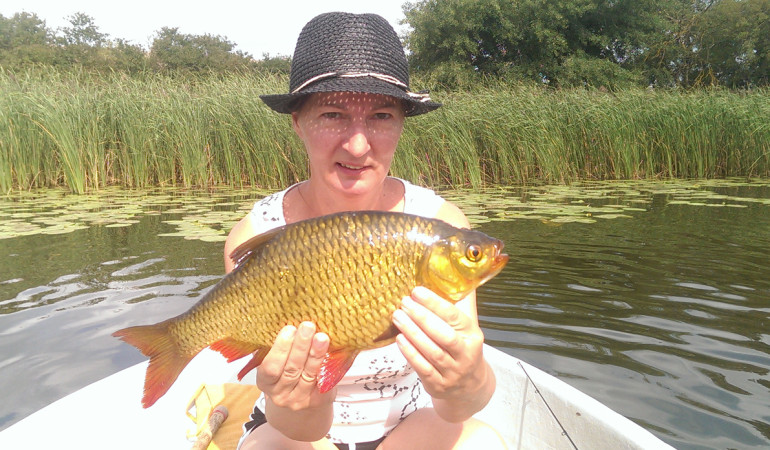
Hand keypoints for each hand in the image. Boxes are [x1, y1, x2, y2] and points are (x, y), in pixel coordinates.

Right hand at [256, 322, 334, 410]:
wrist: (301, 399)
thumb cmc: (287, 371)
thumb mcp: (277, 362)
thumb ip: (279, 348)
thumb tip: (288, 320)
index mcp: (265, 382)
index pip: (270, 367)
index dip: (280, 348)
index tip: (289, 329)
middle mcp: (280, 395)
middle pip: (291, 369)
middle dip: (300, 346)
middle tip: (308, 326)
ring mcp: (298, 400)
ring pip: (308, 375)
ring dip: (316, 354)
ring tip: (322, 337)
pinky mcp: (317, 402)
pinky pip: (323, 382)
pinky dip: (327, 365)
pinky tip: (331, 352)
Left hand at [392, 286, 487, 400]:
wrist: (470, 386)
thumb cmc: (464, 347)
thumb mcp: (468, 325)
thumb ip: (463, 302)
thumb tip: (461, 272)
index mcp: (473, 335)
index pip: (454, 316)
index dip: (434, 303)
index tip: (416, 291)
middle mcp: (465, 354)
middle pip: (443, 335)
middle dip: (421, 317)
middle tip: (403, 303)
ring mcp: (452, 372)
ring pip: (431, 351)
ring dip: (412, 333)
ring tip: (397, 316)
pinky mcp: (438, 384)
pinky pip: (423, 368)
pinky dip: (410, 353)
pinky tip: (399, 339)